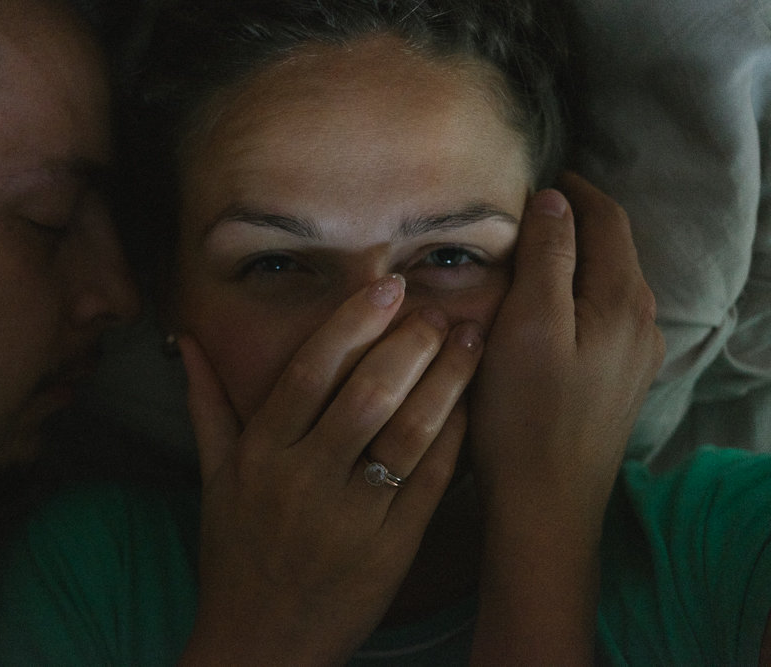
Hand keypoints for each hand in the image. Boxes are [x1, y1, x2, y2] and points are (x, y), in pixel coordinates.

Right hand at [179, 275, 483, 664]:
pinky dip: (454, 438)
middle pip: (367, 395)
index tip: (387, 287)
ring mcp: (351, 518)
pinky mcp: (392, 550)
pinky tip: (470, 404)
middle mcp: (303, 481)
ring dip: (446, 381)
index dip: (351, 324)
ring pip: (408, 434)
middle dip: (410, 344)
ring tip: (471, 342)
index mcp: (260, 456)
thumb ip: (207, 405)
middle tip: (439, 310)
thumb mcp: (214, 480)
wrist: (260, 644)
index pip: (309, 374)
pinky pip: (430, 482)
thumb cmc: (236, 555)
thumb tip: (187, 343)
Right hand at [468, 173, 664, 664]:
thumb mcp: (528, 324)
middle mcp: (644, 324)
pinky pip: (603, 321)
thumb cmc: (525, 414)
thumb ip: (547, 257)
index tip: (537, 176)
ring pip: (607, 288)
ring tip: (527, 257)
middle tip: (523, 213)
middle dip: (575, 224)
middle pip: (613, 252)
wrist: (544, 506)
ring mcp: (636, 358)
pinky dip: (577, 299)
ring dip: (575, 263)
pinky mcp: (618, 385)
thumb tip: (556, 199)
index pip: (608, 220)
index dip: (576, 190)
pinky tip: (546, 313)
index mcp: (624, 301)